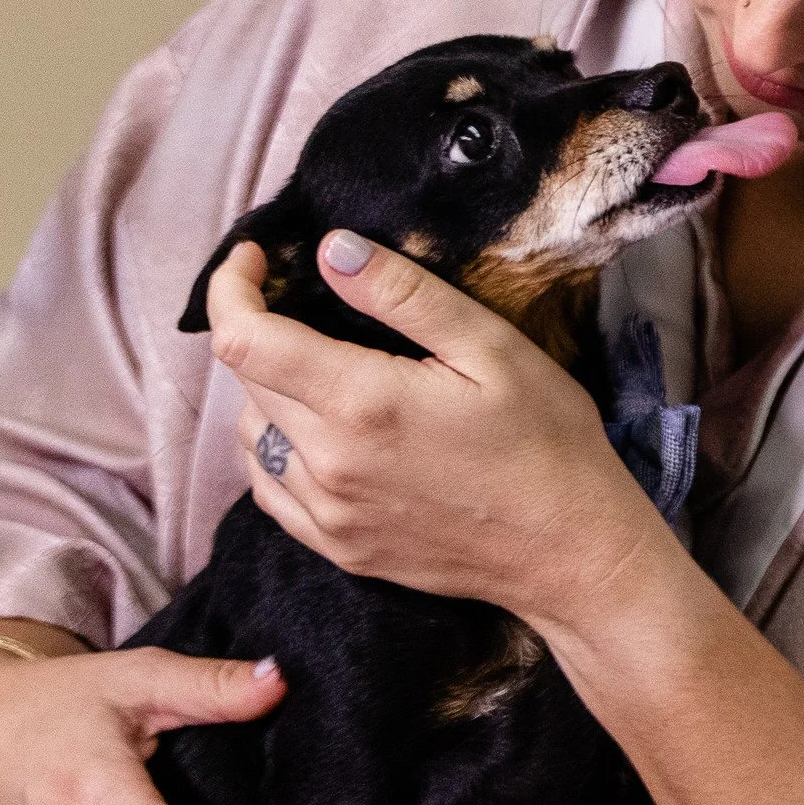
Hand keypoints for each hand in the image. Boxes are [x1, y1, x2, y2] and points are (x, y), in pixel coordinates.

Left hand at [206, 235, 670, 630]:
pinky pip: (269, 489)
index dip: (231, 287)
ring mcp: (329, 514)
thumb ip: (403, 294)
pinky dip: (274, 448)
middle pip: (246, 380)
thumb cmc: (546, 443)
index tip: (256, 258)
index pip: (244, 339)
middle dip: (260, 328)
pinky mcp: (339, 548)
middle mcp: (329, 465)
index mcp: (361, 404)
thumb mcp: (490, 346)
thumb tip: (330, 250)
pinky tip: (317, 431)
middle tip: (304, 303)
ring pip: (251, 434)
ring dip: (267, 390)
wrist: (572, 554)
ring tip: (317, 367)